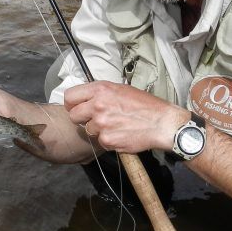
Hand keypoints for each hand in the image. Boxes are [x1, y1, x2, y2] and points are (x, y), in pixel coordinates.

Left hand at [63, 81, 188, 154]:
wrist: (161, 123)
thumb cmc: (145, 105)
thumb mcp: (121, 89)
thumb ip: (101, 93)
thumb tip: (86, 98)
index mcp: (100, 89)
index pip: (70, 96)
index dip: (72, 104)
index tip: (76, 107)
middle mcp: (98, 105)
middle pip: (74, 115)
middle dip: (82, 118)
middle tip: (95, 119)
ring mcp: (101, 124)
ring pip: (88, 129)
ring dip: (98, 130)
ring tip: (116, 125)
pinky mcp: (107, 140)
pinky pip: (100, 141)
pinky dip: (109, 140)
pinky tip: (121, 134)